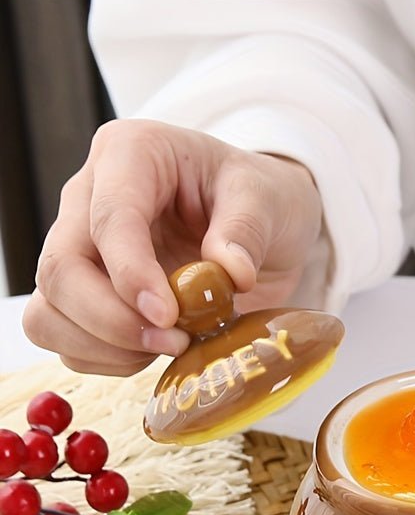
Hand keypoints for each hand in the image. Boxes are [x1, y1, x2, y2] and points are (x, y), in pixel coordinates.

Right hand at [23, 119, 322, 375]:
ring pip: (49, 309)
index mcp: (131, 156)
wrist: (262, 224)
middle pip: (61, 269)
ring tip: (170, 346)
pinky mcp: (88, 292)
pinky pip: (68, 338)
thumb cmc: (257, 197)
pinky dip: (108, 359)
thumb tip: (231, 273)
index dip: (131, 274)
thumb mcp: (266, 197)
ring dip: (104, 346)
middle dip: (111, 320)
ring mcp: (83, 248)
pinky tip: (156, 350)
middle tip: (174, 342)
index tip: (168, 315)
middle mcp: (90, 199)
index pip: (108, 218)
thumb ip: (247, 229)